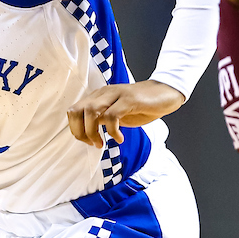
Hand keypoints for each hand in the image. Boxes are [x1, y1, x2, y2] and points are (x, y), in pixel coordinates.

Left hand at [68, 80, 185, 145]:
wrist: (165, 94)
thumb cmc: (140, 106)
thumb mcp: (116, 115)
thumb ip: (101, 120)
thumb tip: (87, 133)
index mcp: (98, 97)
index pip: (73, 111)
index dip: (75, 129)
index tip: (88, 142)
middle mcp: (103, 94)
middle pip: (76, 111)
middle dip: (80, 132)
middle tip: (94, 144)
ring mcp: (116, 95)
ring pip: (91, 111)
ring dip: (93, 132)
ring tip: (102, 143)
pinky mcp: (129, 99)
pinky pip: (112, 115)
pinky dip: (112, 131)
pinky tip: (120, 138)